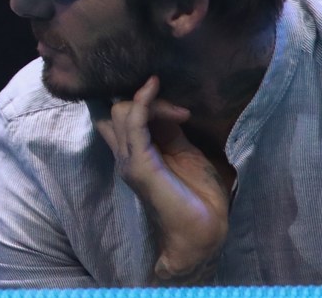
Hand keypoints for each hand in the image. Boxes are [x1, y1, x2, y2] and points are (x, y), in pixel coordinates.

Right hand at [91, 76, 228, 281]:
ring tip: (179, 113)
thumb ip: (170, 131)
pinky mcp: (140, 166)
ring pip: (122, 111)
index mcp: (135, 153)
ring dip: (151, 102)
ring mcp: (129, 161)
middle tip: (178, 112)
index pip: (118, 116)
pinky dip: (143, 102)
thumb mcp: (186, 152)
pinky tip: (154, 88)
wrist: (204, 232)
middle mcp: (125, 156)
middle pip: (117, 110)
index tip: (176, 108)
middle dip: (146, 99)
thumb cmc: (198, 196)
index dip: (140, 101)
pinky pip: (132, 123)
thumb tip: (164, 105)